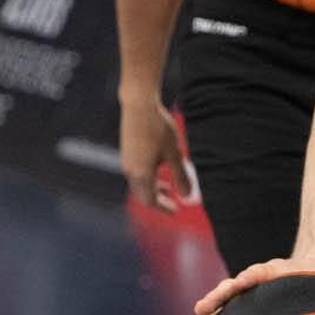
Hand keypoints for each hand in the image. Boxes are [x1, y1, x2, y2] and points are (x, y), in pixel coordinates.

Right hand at [120, 92, 192, 213]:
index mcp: (142, 174)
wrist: (139, 104)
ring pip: (139, 183)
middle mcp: (131, 170)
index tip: (176, 210)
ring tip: (168, 187)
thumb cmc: (158, 127)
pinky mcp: (127, 151)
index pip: (150, 201)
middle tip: (173, 202)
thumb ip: (181, 175)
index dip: (163, 208)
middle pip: (143, 194)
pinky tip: (159, 167)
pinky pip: (137, 172)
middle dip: (158, 200)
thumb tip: (188, 196)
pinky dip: (148, 177)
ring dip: (153, 188)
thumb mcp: (174, 153)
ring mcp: (127, 161)